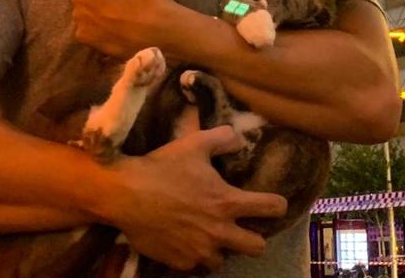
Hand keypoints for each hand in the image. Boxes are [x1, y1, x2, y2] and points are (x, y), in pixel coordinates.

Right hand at [109, 126, 286, 271]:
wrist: (126, 193)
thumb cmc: (163, 166)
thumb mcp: (195, 143)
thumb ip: (223, 139)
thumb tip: (241, 139)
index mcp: (227, 202)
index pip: (270, 208)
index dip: (278, 204)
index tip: (276, 203)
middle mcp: (219, 231)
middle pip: (257, 247)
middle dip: (256, 237)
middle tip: (243, 227)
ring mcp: (199, 251)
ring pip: (223, 259)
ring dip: (219, 247)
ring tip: (208, 233)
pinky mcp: (180, 263)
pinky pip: (196, 265)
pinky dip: (194, 254)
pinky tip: (185, 239)